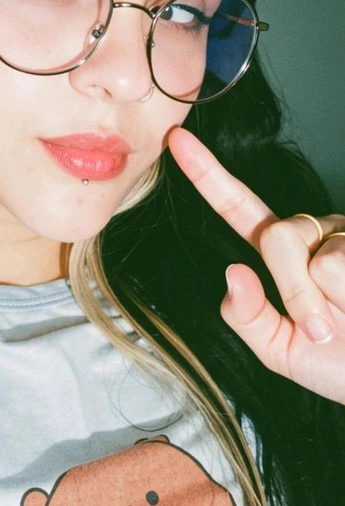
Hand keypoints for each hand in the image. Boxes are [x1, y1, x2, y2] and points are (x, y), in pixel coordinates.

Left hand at [167, 126, 344, 403]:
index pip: (239, 208)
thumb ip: (248, 317)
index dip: (208, 175)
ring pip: (319, 257)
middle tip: (321, 330)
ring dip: (327, 302)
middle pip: (278, 236)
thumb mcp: (281, 352)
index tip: (177, 141)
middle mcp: (315, 234)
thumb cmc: (340, 364)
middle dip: (295, 291)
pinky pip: (343, 263)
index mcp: (283, 256)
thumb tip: (233, 272)